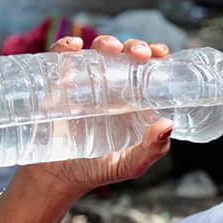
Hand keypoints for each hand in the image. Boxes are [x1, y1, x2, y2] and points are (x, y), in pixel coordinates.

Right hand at [16, 35, 173, 198]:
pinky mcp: (58, 85)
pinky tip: (73, 48)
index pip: (148, 69)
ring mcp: (84, 83)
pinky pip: (61, 59)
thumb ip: (152, 150)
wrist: (55, 179)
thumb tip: (167, 124)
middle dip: (134, 46)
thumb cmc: (96, 170)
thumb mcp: (129, 165)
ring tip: (110, 50)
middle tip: (139, 54)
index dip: (155, 54)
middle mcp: (111, 86)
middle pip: (126, 54)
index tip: (159, 53)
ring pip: (97, 51)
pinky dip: (66, 47)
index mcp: (133, 99)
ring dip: (106, 43)